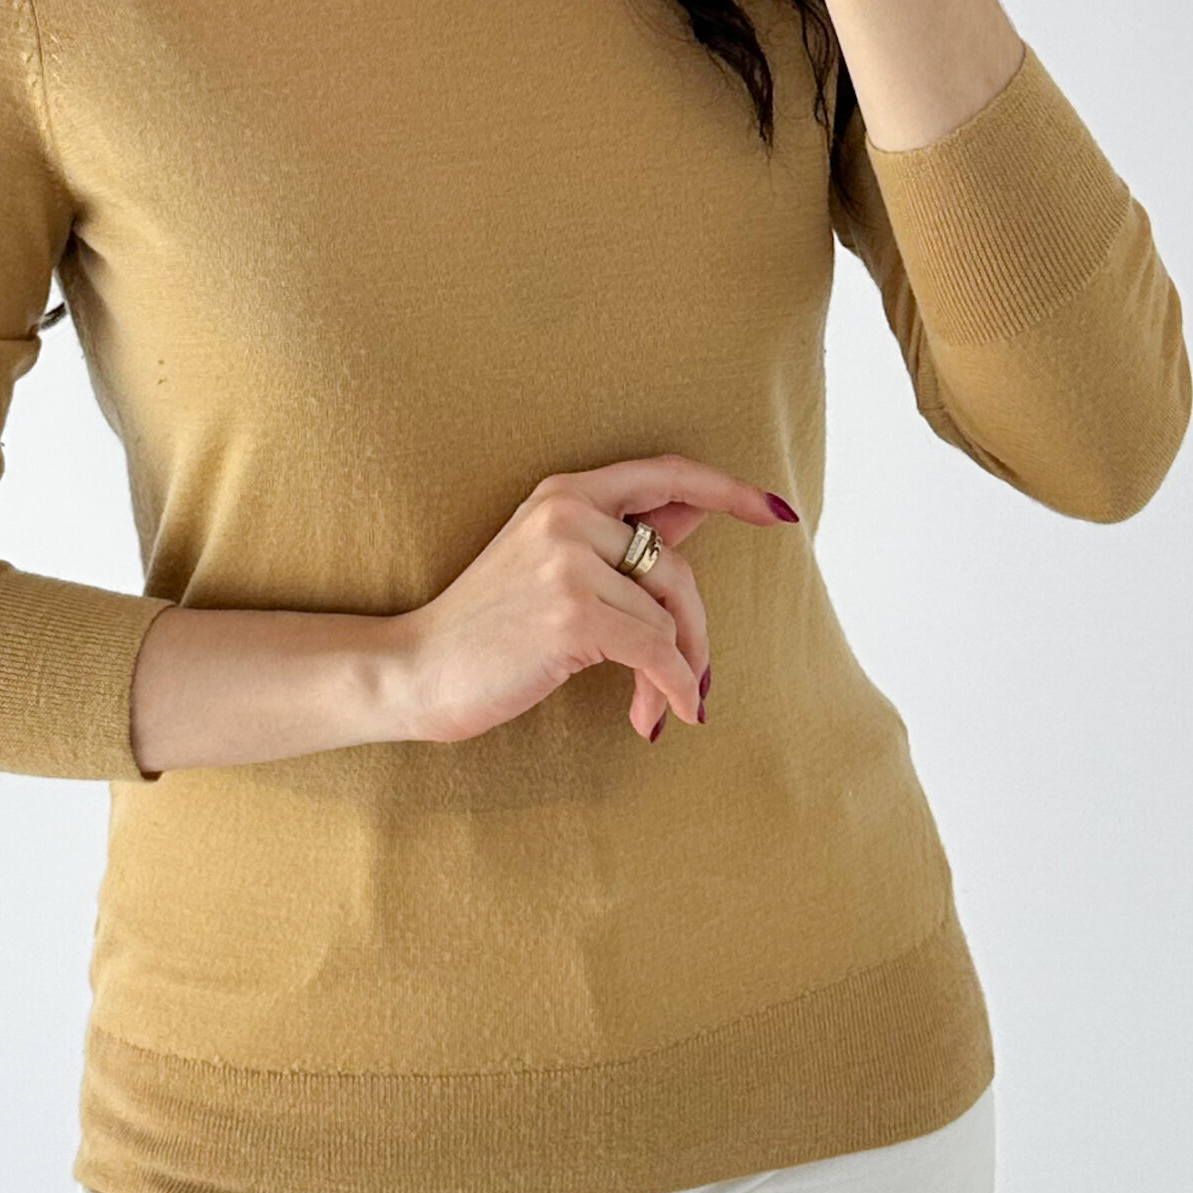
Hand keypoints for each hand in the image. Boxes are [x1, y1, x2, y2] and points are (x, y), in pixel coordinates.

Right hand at [399, 454, 799, 747]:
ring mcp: (569, 561)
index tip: (777, 511)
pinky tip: (662, 718)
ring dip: (673, 675)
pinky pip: (656, 653)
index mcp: (566, 491)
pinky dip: (671, 690)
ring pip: (667, 618)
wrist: (415, 668)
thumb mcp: (549, 562)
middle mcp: (569, 514)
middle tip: (693, 681)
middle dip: (694, 633)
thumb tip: (695, 518)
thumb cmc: (487, 627)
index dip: (729, 490)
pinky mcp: (573, 614)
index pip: (667, 474)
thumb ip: (620, 541)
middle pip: (678, 569)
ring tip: (654, 709)